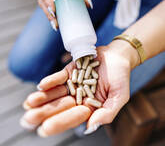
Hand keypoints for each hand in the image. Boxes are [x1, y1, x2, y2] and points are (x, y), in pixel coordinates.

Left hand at [21, 43, 135, 136]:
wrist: (117, 56)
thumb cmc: (120, 77)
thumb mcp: (119, 97)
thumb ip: (107, 113)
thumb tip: (90, 127)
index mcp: (89, 107)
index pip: (72, 117)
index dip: (59, 122)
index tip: (44, 129)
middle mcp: (78, 97)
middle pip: (60, 106)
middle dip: (44, 112)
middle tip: (28, 119)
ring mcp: (73, 83)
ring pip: (56, 93)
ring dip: (43, 98)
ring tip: (29, 102)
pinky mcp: (70, 71)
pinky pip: (59, 77)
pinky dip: (51, 81)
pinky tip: (41, 85)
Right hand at [33, 0, 90, 27]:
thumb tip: (87, 4)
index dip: (46, 0)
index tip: (54, 9)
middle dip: (48, 12)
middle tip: (56, 22)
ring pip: (43, 5)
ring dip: (49, 16)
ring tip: (56, 25)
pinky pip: (47, 7)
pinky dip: (52, 15)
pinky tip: (56, 24)